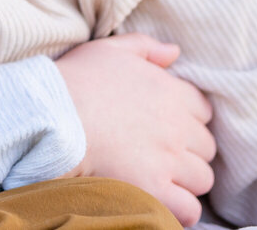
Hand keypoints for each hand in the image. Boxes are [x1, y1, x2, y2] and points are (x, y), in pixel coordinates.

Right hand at [55, 33, 215, 226]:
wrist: (51, 115)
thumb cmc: (76, 80)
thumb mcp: (110, 49)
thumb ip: (146, 47)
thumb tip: (175, 52)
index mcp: (170, 91)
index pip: (203, 111)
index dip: (186, 119)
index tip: (165, 125)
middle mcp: (176, 126)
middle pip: (205, 146)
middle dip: (188, 150)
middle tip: (159, 152)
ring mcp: (167, 159)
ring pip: (201, 178)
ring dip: (185, 179)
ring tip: (158, 176)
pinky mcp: (153, 188)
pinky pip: (188, 209)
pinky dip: (180, 208)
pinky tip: (162, 200)